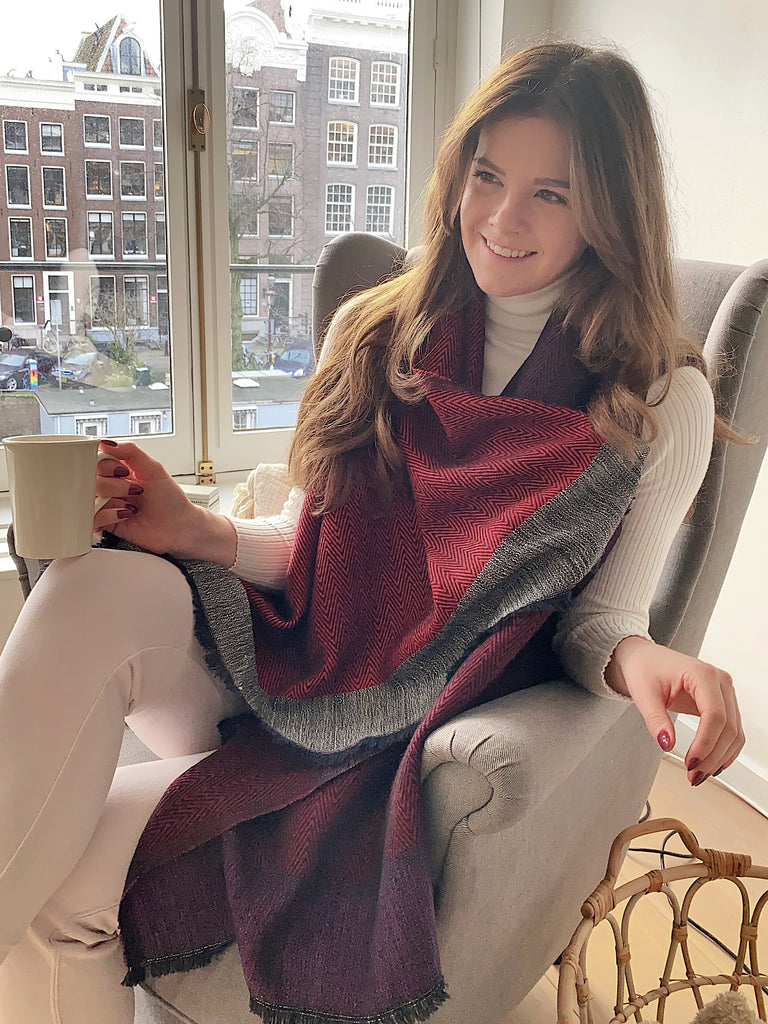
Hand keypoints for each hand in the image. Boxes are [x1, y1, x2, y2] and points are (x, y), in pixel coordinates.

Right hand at [94, 440, 236, 564]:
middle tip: (134, 490)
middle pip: (90, 478)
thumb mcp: (153, 468)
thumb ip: (130, 451)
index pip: (96, 461)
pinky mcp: (106, 524)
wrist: (179, 526)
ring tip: (132, 504)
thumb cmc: (170, 499)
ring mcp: (107, 505)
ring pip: (89, 497)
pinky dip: (108, 515)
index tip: (123, 472)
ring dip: (113, 499)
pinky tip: (126, 514)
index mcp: (119, 471)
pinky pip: (92, 518)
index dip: (107, 466)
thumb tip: (105, 442)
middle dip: (114, 485)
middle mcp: (111, 487)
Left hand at [606, 635, 743, 785]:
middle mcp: (720, 682)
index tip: (690, 762)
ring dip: (720, 758)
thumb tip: (667, 744)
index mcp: (702, 674)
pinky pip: (731, 731)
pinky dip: (724, 751)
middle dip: (712, 756)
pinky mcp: (723, 703)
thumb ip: (655, 720)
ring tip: (698, 775)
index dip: (705, 743)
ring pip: (735, 733)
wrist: (645, 659)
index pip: (715, 715)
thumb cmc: (644, 669)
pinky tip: (710, 765)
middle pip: (728, 727)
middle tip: (693, 775)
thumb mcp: (643, 694)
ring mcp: (724, 693)